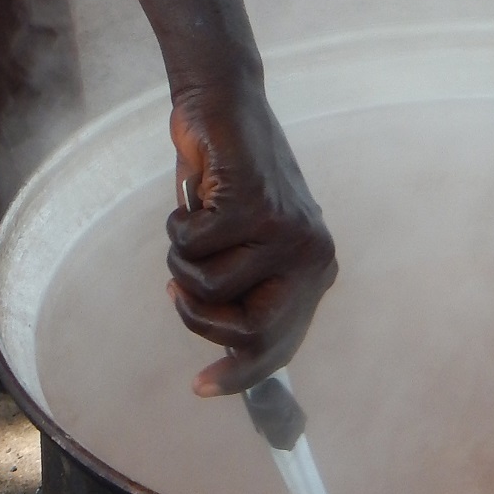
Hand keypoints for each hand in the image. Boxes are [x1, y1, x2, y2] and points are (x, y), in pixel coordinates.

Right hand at [164, 81, 337, 394]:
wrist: (224, 106)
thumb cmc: (229, 180)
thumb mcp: (247, 245)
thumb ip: (248, 293)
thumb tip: (230, 355)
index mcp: (316, 268)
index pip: (279, 344)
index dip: (239, 375)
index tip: (201, 387)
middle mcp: (312, 254)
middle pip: (247, 333)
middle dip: (198, 318)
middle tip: (178, 286)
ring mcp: (286, 231)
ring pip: (206, 288)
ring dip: (182, 259)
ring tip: (195, 222)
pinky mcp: (253, 206)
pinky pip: (192, 248)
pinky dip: (179, 225)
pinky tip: (196, 195)